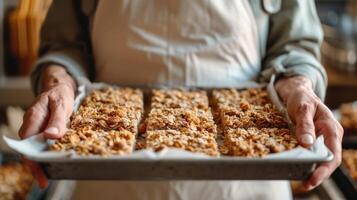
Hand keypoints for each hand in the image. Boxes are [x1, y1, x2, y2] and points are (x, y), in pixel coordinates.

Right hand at [18, 65, 75, 187]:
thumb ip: (57, 120)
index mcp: (34, 117)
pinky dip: (44, 154)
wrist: (59, 86)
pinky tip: (52, 162)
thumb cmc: (60, 94)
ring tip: (47, 176)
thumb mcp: (62, 104)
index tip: (39, 170)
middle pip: (28, 148)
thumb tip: (51, 137)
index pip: (27, 141)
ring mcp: (35, 128)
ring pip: (33, 148)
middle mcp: (31, 124)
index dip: (32, 157)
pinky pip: (40, 144)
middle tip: (44, 181)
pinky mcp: (41, 131)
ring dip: (39, 162)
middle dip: (35, 165)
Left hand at [275, 76, 342, 190]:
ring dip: (315, 170)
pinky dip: (311, 163)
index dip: (324, 169)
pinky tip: (301, 169)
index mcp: (331, 128)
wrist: (299, 93)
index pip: (333, 153)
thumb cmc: (302, 99)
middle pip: (330, 160)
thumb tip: (307, 143)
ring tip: (303, 181)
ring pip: (324, 159)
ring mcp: (325, 138)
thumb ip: (305, 125)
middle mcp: (332, 135)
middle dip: (320, 174)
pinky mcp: (317, 140)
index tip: (313, 178)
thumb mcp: (302, 109)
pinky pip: (317, 154)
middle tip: (305, 184)